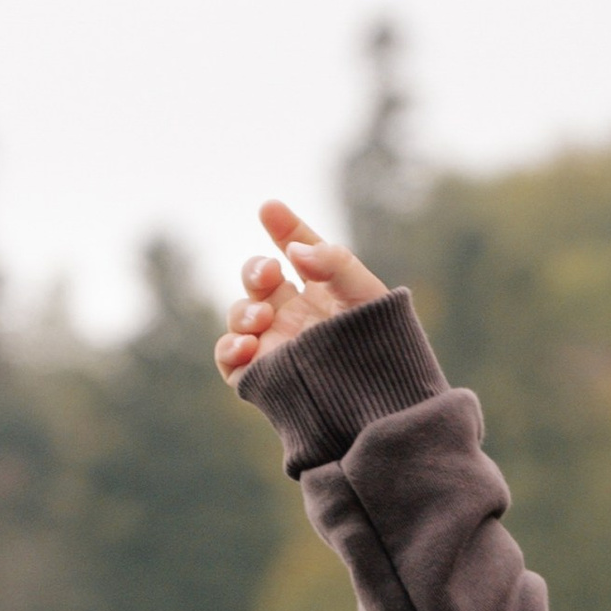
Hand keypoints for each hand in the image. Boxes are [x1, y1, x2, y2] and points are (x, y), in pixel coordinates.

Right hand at [215, 203, 391, 385]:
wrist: (380, 402)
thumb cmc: (382, 347)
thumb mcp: (367, 297)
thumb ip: (335, 264)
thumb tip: (294, 251)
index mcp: (323, 291)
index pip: (298, 250)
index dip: (284, 228)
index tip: (270, 208)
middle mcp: (295, 315)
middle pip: (259, 279)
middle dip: (256, 269)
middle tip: (271, 273)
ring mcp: (276, 344)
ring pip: (240, 315)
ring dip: (243, 310)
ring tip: (262, 318)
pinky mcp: (263, 376)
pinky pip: (230, 359)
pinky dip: (228, 348)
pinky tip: (245, 345)